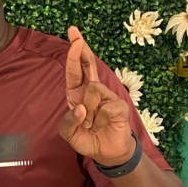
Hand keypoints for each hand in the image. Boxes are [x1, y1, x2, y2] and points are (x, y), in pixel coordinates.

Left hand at [59, 26, 135, 164]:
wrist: (106, 153)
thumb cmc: (87, 139)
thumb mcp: (69, 133)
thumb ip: (69, 121)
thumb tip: (80, 107)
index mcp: (77, 94)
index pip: (75, 70)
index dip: (74, 54)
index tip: (73, 35)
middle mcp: (92, 91)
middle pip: (88, 65)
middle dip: (81, 49)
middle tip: (74, 32)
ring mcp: (107, 97)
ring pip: (92, 90)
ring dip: (87, 110)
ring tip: (90, 124)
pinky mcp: (119, 106)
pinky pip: (105, 108)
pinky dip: (98, 121)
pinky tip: (100, 127)